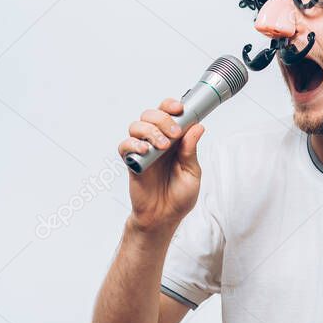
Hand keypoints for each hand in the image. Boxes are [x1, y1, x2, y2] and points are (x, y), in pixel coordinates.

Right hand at [119, 97, 205, 232]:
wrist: (164, 217)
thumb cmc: (179, 196)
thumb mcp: (192, 172)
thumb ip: (191, 150)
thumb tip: (197, 127)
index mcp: (174, 140)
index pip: (169, 113)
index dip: (171, 106)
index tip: (180, 109)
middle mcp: (157, 141)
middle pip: (151, 114)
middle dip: (163, 119)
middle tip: (174, 134)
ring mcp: (143, 150)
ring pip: (136, 125)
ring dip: (150, 130)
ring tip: (162, 146)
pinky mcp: (132, 162)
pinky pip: (124, 145)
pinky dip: (133, 143)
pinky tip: (145, 150)